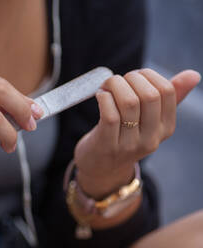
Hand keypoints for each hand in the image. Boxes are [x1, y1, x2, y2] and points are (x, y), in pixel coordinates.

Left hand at [74, 69, 200, 197]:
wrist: (102, 168)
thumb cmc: (125, 136)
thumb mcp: (149, 119)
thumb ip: (169, 97)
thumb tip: (193, 74)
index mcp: (166, 127)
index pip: (166, 91)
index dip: (148, 75)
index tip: (134, 76)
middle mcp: (151, 137)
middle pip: (149, 95)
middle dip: (130, 79)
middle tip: (117, 81)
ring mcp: (130, 144)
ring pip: (129, 102)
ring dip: (114, 86)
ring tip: (106, 87)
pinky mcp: (108, 145)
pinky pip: (110, 115)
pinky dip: (104, 98)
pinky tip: (100, 96)